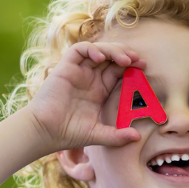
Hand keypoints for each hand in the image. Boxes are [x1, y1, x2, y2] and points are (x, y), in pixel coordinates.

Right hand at [23, 41, 144, 151]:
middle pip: (111, 57)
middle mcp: (90, 78)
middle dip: (126, 54)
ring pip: (98, 50)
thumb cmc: (68, 133)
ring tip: (125, 59)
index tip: (144, 68)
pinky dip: (92, 49)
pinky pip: (79, 50)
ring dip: (113, 50)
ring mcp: (78, 71)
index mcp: (99, 90)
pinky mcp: (65, 67)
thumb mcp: (99, 135)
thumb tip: (138, 137)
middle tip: (139, 60)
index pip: (119, 71)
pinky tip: (101, 58)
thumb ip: (118, 136)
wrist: (45, 132)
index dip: (132, 67)